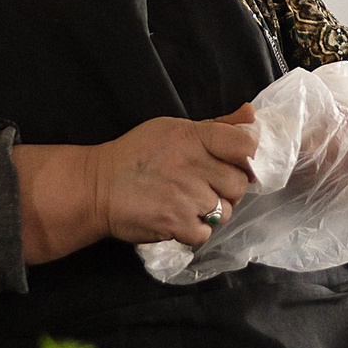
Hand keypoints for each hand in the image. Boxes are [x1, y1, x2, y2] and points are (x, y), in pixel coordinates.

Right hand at [14, 104, 256, 263]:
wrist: (97, 187)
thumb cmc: (137, 155)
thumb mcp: (174, 129)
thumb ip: (218, 125)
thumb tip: (251, 114)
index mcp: (194, 137)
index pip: (245, 145)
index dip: (248, 156)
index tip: (236, 161)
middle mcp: (193, 165)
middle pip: (239, 183)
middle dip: (226, 187)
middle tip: (204, 185)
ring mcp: (185, 197)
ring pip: (225, 211)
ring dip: (211, 211)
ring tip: (188, 202)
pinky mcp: (175, 224)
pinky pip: (205, 233)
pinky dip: (194, 230)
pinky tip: (179, 218)